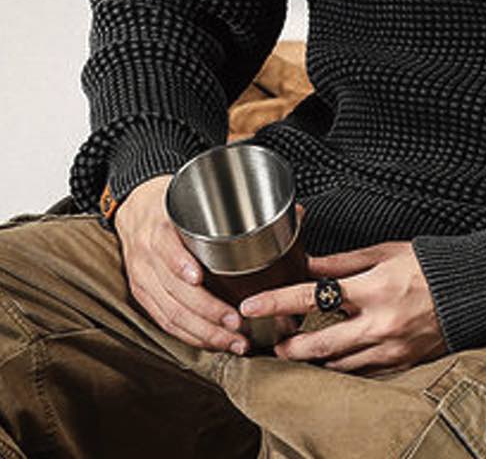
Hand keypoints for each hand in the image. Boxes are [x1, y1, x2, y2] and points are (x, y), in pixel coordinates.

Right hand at [115, 174, 249, 354]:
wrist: (135, 207)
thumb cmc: (177, 202)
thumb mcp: (197, 196)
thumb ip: (240, 205)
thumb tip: (297, 213)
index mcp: (160, 226)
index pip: (165, 247)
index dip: (180, 264)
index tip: (200, 278)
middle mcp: (147, 256)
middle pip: (173, 291)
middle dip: (207, 312)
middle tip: (237, 323)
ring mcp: (143, 278)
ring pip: (170, 314)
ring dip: (204, 332)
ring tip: (234, 341)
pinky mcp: (143, 295)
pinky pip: (165, 322)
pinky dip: (190, 336)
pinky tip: (214, 342)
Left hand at [238, 241, 446, 374]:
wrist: (475, 289)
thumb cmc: (432, 264)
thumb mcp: (387, 252)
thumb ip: (344, 263)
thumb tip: (309, 265)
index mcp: (373, 289)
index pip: (313, 296)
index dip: (278, 302)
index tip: (252, 307)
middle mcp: (380, 323)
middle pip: (320, 346)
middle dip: (291, 349)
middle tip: (275, 346)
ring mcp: (392, 348)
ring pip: (339, 366)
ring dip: (317, 361)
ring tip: (304, 353)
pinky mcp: (404, 364)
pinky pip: (365, 374)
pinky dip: (347, 368)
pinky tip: (339, 359)